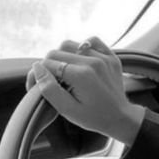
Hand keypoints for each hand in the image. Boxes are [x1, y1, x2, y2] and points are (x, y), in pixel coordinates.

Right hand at [27, 37, 143, 143]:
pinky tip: (81, 62)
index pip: (47, 63)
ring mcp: (104, 57)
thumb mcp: (67, 109)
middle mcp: (93, 62)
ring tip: (66, 72)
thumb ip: (49, 88)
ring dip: (64, 56)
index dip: (38, 74)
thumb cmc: (93, 117)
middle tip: (53, 80)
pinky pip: (91, 41)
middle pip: (56, 52)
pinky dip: (82, 48)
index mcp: (81, 75)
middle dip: (49, 65)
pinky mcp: (111, 56)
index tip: (39, 85)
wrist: (120, 117)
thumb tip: (37, 67)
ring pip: (70, 44)